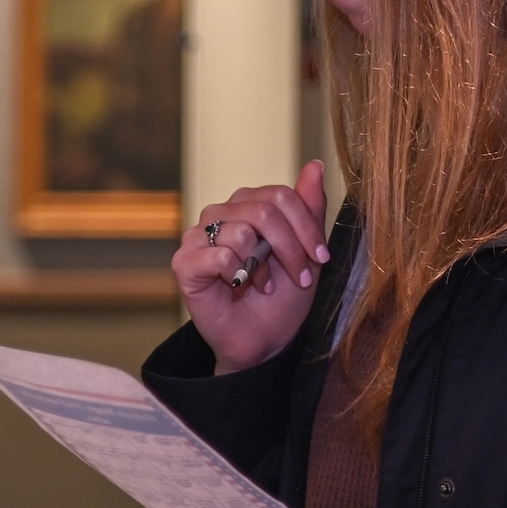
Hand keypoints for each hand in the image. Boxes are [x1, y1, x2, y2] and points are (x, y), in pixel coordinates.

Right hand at [174, 160, 331, 373]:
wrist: (264, 342)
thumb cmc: (282, 299)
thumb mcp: (306, 251)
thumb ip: (309, 208)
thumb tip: (315, 165)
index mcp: (245, 206)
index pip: (279, 195)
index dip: (306, 226)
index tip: (321, 257)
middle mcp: (219, 215)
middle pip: (263, 210)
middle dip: (291, 247)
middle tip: (303, 278)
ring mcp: (198, 237)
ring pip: (242, 231)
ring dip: (264, 265)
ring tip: (266, 285)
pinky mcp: (185, 264)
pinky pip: (219, 255)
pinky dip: (239, 275)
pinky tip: (241, 288)